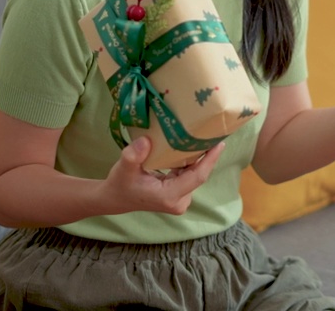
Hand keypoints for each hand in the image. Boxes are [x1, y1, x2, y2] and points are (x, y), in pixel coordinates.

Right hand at [99, 137, 224, 215]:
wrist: (115, 198)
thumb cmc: (120, 183)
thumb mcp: (124, 167)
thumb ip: (133, 155)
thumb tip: (146, 140)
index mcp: (169, 196)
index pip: (197, 177)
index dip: (210, 160)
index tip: (220, 143)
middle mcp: (179, 201)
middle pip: (199, 175)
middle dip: (207, 155)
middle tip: (212, 132)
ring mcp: (180, 199)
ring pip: (195, 174)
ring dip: (200, 157)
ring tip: (205, 136)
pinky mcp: (178, 195)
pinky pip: (189, 175)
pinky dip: (191, 162)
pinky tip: (193, 146)